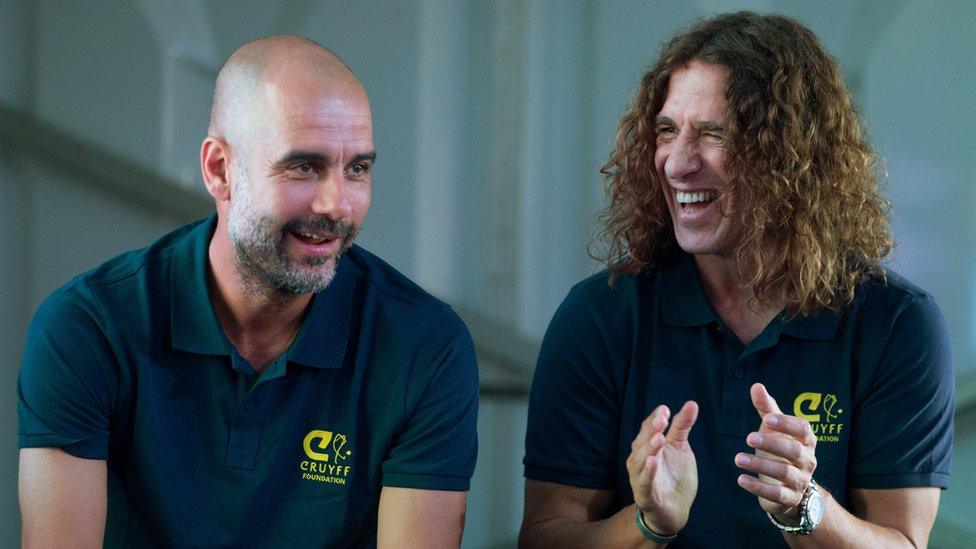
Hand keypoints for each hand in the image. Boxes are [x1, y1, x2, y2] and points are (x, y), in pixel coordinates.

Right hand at [626, 401, 698, 535]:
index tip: (665, 410)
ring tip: (659, 438)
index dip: (655, 419)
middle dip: (651, 430)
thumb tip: (692, 403)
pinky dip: (647, 472)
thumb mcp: (681, 449)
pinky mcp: (645, 495)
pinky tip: (653, 462)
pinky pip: (644, 482)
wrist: (676, 511)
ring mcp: (640, 478)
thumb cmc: (675, 477)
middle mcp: (640, 460)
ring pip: (641, 461)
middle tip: (662, 419)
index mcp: (648, 447)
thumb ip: (682, 427)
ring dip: (649, 448)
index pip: (648, 429)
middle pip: (642, 442)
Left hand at [735, 383, 816, 519]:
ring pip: (785, 473)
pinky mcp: (790, 498)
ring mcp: (801, 480)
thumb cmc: (781, 449)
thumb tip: (756, 385)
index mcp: (806, 440)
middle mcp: (808, 460)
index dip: (787, 423)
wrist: (790, 487)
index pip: (803, 429)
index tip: (767, 419)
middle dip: (773, 443)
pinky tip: (741, 480)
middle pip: (795, 451)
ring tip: (737, 458)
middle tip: (748, 438)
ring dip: (760, 465)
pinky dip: (759, 487)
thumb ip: (766, 409)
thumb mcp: (774, 429)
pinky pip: (777, 494)